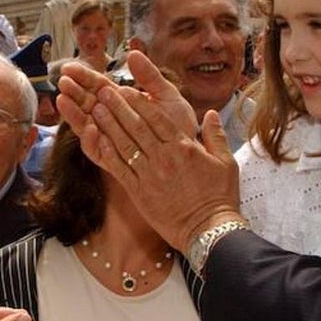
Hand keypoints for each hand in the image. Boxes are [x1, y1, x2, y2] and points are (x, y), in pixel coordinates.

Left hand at [56, 52, 241, 251]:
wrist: (208, 231)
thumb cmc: (219, 197)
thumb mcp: (226, 162)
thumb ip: (215, 136)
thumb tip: (212, 114)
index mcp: (183, 147)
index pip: (157, 118)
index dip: (139, 102)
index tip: (126, 89)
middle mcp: (164, 158)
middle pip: (136, 126)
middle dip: (118, 107)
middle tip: (103, 92)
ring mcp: (149, 175)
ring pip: (124, 144)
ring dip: (108, 125)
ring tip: (95, 109)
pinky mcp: (139, 192)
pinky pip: (119, 169)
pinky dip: (107, 153)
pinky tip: (97, 140)